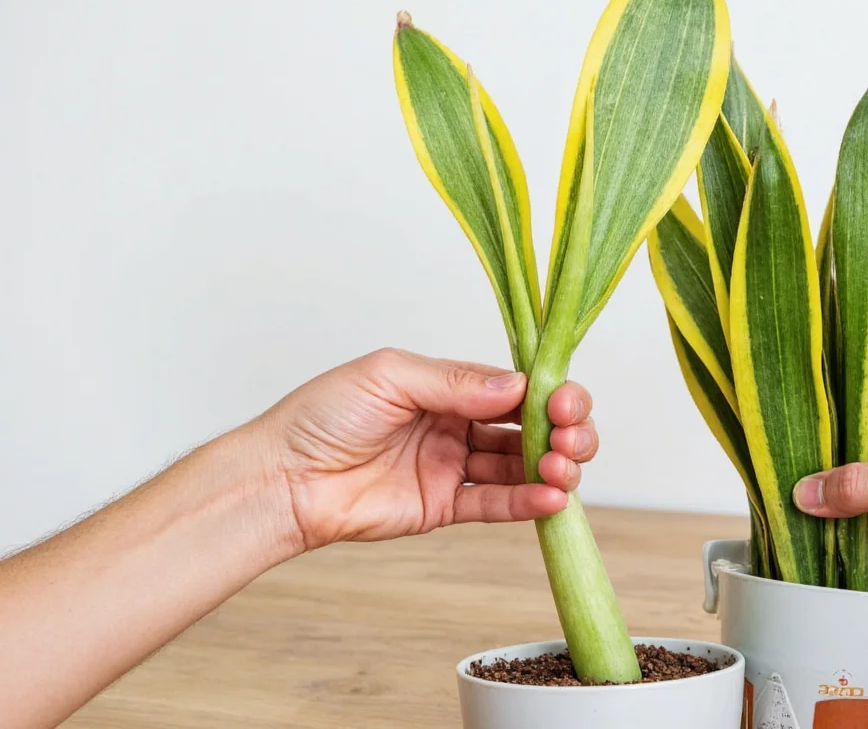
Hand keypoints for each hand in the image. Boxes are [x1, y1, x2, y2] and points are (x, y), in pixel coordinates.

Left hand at [251, 348, 597, 551]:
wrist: (281, 479)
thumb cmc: (320, 417)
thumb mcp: (389, 377)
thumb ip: (455, 381)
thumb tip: (517, 386)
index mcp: (447, 386)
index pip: (515, 388)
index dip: (548, 394)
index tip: (565, 401)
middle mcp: (456, 425)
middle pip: (529, 427)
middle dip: (562, 430)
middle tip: (569, 435)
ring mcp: (451, 467)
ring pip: (519, 467)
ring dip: (552, 467)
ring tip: (561, 469)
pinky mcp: (443, 508)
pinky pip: (495, 504)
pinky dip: (527, 502)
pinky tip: (551, 498)